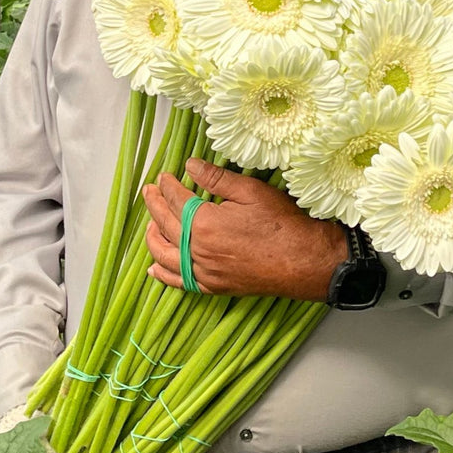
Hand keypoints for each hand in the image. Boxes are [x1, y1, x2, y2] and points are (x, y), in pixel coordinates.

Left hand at [142, 158, 347, 301]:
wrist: (303, 262)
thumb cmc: (282, 225)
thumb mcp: (250, 192)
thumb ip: (216, 178)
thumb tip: (190, 165)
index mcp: (204, 223)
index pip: (175, 200)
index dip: (167, 186)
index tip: (163, 177)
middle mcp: (197, 251)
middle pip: (165, 225)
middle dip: (154, 206)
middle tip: (149, 192)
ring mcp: (204, 272)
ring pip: (165, 255)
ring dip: (153, 237)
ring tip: (150, 225)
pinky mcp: (213, 287)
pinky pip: (179, 281)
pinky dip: (163, 273)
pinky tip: (155, 267)